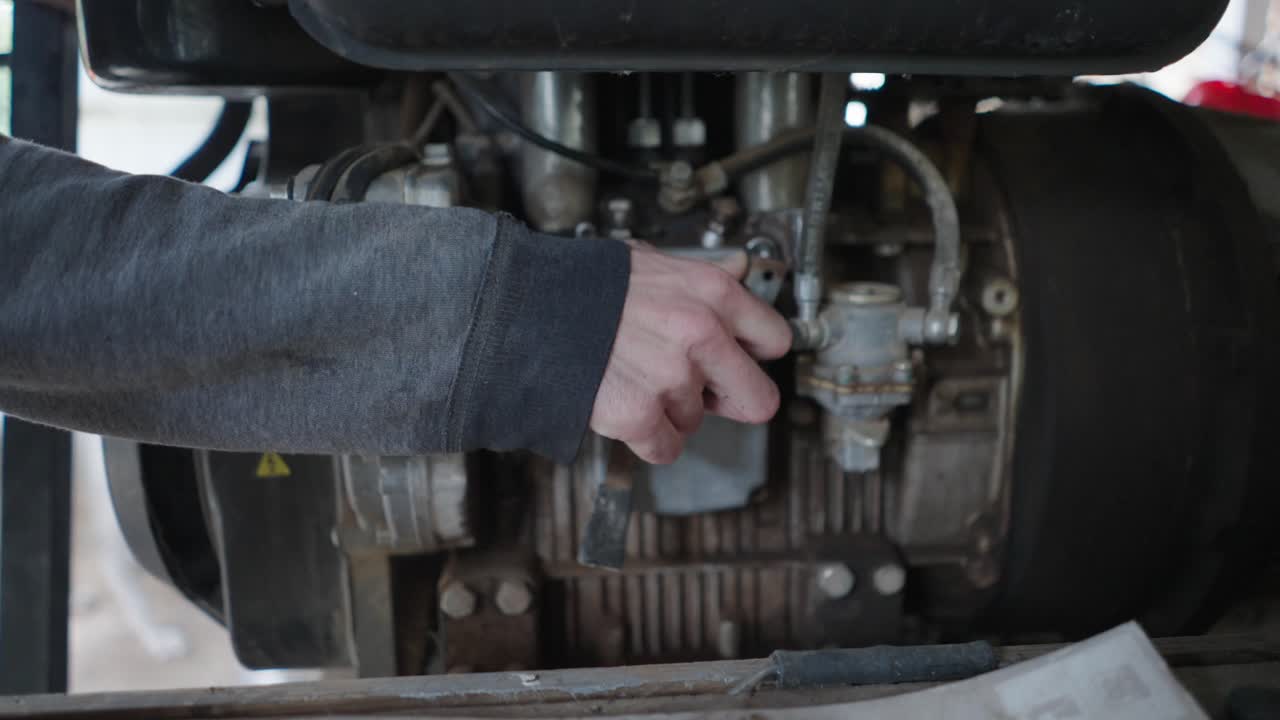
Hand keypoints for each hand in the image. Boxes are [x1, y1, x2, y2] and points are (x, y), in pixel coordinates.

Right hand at [589, 243, 791, 463]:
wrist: (528, 308)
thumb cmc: (586, 285)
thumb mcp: (653, 263)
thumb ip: (702, 276)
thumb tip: (738, 273)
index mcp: (712, 294)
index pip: (775, 341)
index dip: (753, 356)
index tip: (739, 361)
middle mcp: (702, 335)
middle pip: (758, 400)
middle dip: (730, 401)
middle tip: (701, 392)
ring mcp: (672, 379)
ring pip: (696, 422)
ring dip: (670, 410)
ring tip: (633, 379)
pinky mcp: (640, 415)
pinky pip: (665, 448)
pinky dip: (646, 437)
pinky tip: (623, 405)